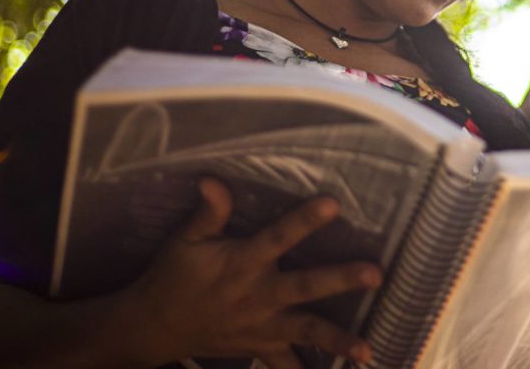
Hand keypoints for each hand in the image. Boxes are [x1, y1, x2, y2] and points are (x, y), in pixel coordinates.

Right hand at [116, 177, 382, 368]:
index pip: (277, 237)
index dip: (304, 220)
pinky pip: (286, 366)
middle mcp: (256, 296)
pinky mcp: (260, 347)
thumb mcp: (184, 241)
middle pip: (304, 287)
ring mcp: (260, 327)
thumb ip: (207, 213)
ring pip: (305, 332)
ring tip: (367, 350)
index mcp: (241, 264)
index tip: (333, 203)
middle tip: (375, 274)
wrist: (153, 327)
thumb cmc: (173, 276)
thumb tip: (213, 179)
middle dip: (339, 281)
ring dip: (337, 340)